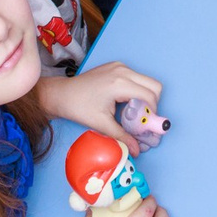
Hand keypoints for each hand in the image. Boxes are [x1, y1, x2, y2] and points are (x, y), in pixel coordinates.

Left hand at [46, 62, 163, 153]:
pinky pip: (136, 77)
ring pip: (146, 80)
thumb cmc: (79, 107)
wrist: (61, 94)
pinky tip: (124, 101)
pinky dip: (136, 89)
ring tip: (132, 111)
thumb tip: (137, 150)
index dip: (153, 112)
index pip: (150, 95)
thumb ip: (123, 136)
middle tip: (143, 117)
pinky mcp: (116, 66)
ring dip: (145, 96)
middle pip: (155, 84)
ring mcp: (120, 66)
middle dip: (153, 102)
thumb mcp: (102, 124)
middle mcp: (123, 71)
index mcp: (120, 83)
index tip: (147, 123)